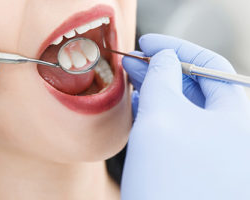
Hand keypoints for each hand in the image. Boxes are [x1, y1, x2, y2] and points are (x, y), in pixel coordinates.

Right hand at [121, 34, 249, 198]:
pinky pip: (176, 128)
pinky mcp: (193, 162)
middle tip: (133, 61)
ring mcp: (212, 147)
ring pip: (183, 106)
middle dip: (162, 69)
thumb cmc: (174, 181)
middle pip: (195, 86)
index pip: (209, 66)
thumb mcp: (163, 117)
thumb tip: (162, 59)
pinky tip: (139, 106)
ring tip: (132, 81)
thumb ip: (161, 79)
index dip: (176, 48)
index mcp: (238, 114)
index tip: (148, 42)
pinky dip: (157, 113)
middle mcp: (231, 130)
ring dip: (157, 91)